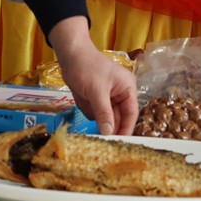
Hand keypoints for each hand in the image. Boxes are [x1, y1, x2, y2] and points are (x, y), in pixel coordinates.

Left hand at [49, 17, 137, 135]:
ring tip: (85, 98)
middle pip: (117, 118)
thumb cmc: (87, 67)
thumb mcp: (96, 91)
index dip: (126, 129)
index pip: (131, 114)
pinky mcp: (97, 98)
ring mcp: (108, 96)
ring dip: (93, 112)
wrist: (70, 55)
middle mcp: (121, 93)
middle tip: (98, 136)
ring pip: (104, 117)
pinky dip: (87, 108)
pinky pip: (94, 112)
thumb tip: (109, 133)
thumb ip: (104, 113)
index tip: (119, 145)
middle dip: (105, 122)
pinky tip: (81, 96)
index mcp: (127, 88)